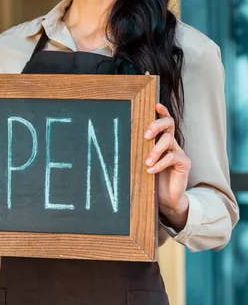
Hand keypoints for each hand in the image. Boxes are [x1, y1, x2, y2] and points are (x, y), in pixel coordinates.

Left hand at [144, 103, 190, 231]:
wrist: (166, 199)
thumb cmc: (151, 178)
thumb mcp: (143, 161)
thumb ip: (139, 150)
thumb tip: (120, 140)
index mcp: (161, 138)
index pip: (164, 120)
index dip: (162, 111)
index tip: (156, 105)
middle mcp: (171, 142)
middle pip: (169, 124)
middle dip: (156, 126)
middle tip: (145, 135)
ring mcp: (179, 151)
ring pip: (169, 141)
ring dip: (155, 150)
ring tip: (146, 162)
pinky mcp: (184, 163)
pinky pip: (172, 157)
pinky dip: (160, 163)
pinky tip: (151, 170)